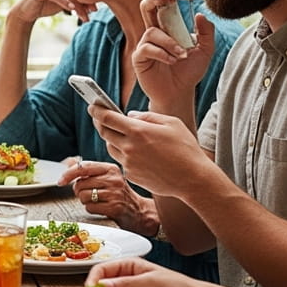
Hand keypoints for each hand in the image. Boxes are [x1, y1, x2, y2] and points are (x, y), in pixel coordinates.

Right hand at [8, 0, 97, 24]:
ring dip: (77, 6)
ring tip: (84, 16)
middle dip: (84, 2)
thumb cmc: (46, 5)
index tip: (95, 8)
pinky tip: (72, 10)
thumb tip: (94, 6)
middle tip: (92, 13)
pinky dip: (65, 2)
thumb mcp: (64, 2)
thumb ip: (75, 0)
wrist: (27, 11)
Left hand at [58, 160, 157, 235]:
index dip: (68, 174)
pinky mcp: (115, 207)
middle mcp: (113, 179)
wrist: (138, 211)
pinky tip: (101, 208)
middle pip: (80, 184)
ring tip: (97, 201)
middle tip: (90, 194)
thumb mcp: (106, 177)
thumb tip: (69, 162)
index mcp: (110, 168)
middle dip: (80, 192)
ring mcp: (115, 193)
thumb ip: (88, 170)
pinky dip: (91, 209)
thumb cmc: (118, 194)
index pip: (83, 167)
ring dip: (85, 201)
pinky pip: (89, 207)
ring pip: (83, 196)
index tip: (60, 181)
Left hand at [87, 106, 208, 198]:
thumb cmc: (186, 149)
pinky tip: (136, 153)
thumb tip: (130, 115)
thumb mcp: (171, 124)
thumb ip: (148, 116)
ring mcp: (128, 163)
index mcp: (138, 131)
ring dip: (111, 139)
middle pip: (104, 132)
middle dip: (100, 123)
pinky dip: (124, 155)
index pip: (107, 117)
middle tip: (99, 118)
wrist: (193, 179)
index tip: (92, 106)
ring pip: (110, 147)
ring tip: (119, 134)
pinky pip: (122, 161)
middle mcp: (129, 147)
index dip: (96, 110)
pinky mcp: (131, 175)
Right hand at [134, 0, 214, 103]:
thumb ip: (206, 32)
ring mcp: (145, 45)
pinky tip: (172, 61)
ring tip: (182, 54)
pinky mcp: (139, 58)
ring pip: (152, 32)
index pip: (162, 6)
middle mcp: (154, 34)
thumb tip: (200, 15)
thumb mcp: (205, 50)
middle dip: (155, 0)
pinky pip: (148, 48)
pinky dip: (163, 53)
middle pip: (146, 8)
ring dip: (170, 42)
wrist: (180, 92)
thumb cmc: (189, 71)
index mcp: (167, 28)